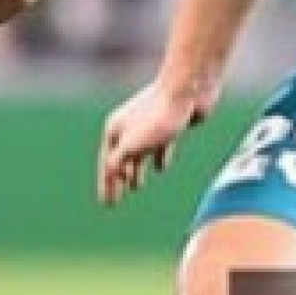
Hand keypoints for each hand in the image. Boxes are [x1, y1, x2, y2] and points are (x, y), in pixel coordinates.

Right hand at [98, 72, 217, 204]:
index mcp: (115, 129)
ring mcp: (149, 124)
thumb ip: (119, 162)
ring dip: (135, 170)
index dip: (106, 185)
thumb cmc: (159, 117)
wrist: (188, 90)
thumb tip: (112, 175)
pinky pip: (159, 146)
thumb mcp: (133, 145)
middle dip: (117, 180)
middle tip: (116, 200)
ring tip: (136, 187)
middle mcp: (129, 126)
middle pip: (120, 158)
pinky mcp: (169, 124)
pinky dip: (157, 158)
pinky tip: (160, 169)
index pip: (107, 164)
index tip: (107, 204)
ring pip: (138, 153)